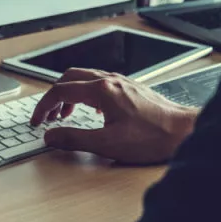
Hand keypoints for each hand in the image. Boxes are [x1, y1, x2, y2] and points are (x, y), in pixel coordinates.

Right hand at [30, 68, 198, 164]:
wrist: (183, 131)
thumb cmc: (152, 137)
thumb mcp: (107, 144)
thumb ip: (74, 139)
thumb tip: (50, 136)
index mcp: (102, 90)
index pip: (60, 91)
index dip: (43, 106)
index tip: (37, 121)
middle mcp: (111, 80)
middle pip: (70, 77)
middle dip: (54, 96)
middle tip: (47, 116)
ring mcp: (122, 82)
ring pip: (85, 78)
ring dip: (70, 94)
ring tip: (64, 114)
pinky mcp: (131, 88)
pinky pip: (100, 83)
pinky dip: (86, 94)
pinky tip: (92, 111)